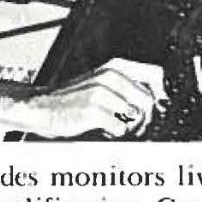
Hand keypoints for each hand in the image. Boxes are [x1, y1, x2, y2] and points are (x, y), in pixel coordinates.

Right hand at [23, 59, 164, 137]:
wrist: (41, 106)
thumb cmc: (73, 99)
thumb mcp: (101, 84)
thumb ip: (128, 86)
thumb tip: (160, 101)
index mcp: (115, 67)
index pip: (156, 75)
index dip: (160, 95)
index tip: (154, 108)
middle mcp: (110, 75)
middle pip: (150, 101)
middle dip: (145, 119)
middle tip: (131, 126)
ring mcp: (101, 92)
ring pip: (138, 116)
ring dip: (131, 129)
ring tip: (115, 127)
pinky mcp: (93, 110)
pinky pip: (121, 130)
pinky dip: (115, 135)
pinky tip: (102, 129)